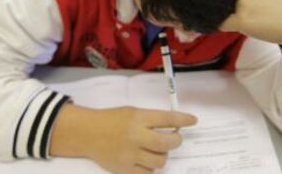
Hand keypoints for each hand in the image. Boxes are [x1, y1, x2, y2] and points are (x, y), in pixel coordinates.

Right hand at [50, 104, 196, 173]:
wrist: (88, 133)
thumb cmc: (112, 120)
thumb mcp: (132, 112)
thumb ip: (151, 119)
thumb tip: (174, 126)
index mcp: (138, 118)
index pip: (167, 118)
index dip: (183, 120)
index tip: (193, 120)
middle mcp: (135, 136)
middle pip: (166, 143)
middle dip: (176, 141)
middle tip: (175, 138)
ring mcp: (130, 154)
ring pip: (160, 160)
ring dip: (162, 155)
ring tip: (155, 149)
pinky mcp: (125, 169)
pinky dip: (150, 168)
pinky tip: (145, 160)